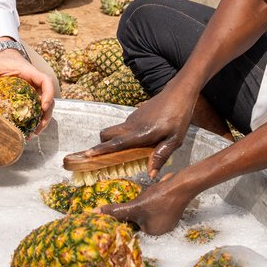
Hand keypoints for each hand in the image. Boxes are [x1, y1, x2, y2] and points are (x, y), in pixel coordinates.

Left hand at [0, 43, 55, 134]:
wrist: (3, 58)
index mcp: (30, 73)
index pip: (46, 81)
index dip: (48, 94)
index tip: (44, 106)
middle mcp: (35, 83)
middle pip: (49, 98)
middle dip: (46, 114)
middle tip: (37, 128)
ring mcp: (34, 91)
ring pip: (45, 107)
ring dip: (42, 121)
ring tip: (33, 134)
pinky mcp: (30, 98)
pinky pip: (36, 109)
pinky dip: (34, 120)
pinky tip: (28, 131)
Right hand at [81, 86, 196, 178]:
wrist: (178, 93)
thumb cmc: (179, 117)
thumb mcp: (175, 140)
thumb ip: (161, 156)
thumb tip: (150, 174)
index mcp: (141, 133)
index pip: (117, 143)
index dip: (102, 149)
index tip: (88, 154)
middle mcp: (132, 125)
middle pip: (107, 134)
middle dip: (101, 145)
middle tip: (105, 158)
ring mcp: (132, 119)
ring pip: (115, 130)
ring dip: (114, 141)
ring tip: (125, 155)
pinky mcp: (135, 115)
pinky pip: (124, 128)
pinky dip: (124, 136)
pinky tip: (140, 142)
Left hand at [100, 174, 195, 235]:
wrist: (180, 186)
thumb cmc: (158, 199)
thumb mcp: (135, 206)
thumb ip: (117, 211)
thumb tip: (96, 213)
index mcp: (152, 232)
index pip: (133, 226)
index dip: (125, 217)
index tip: (119, 208)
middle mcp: (161, 228)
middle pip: (140, 219)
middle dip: (134, 210)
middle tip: (129, 201)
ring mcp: (167, 218)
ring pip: (147, 211)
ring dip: (142, 204)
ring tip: (139, 196)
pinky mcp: (170, 207)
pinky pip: (155, 205)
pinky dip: (151, 200)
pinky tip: (150, 193)